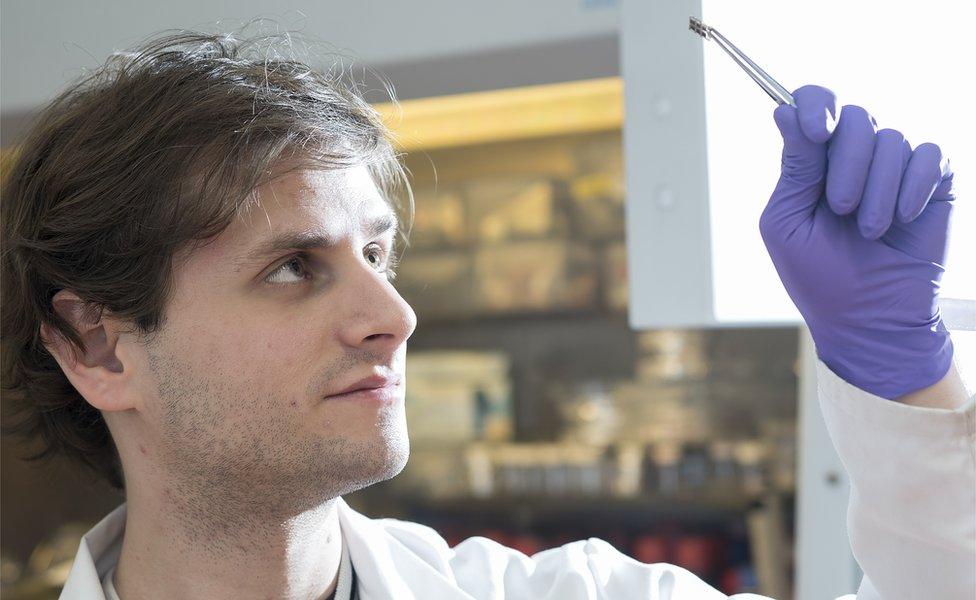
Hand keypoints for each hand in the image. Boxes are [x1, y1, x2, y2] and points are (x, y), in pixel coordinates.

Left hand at [760, 85, 954, 399]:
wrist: (868, 318)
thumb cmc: (819, 276)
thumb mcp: (789, 222)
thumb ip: (794, 167)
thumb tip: (785, 110)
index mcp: (813, 162)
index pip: (814, 103)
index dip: (815, 103)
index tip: (815, 129)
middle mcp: (854, 155)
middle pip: (856, 118)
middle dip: (846, 164)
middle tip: (840, 209)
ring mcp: (896, 166)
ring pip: (892, 139)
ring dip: (877, 190)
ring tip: (870, 231)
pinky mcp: (935, 181)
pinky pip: (931, 155)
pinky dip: (913, 189)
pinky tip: (902, 220)